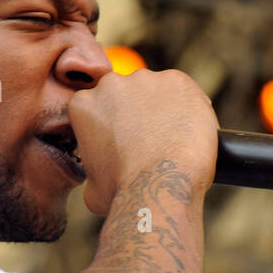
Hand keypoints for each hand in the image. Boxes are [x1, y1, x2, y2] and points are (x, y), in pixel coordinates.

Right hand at [68, 69, 218, 216]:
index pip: (99, 108)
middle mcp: (111, 84)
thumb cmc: (123, 193)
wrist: (158, 187)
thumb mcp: (92, 187)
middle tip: (149, 142)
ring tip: (172, 140)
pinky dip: (189, 108)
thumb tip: (100, 177)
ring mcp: (146, 79)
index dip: (113, 126)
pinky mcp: (177, 81)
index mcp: (83, 105)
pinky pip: (185, 92)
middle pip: (127, 94)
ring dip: (163, 109)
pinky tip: (190, 132)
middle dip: (137, 112)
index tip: (124, 143)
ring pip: (156, 91)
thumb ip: (93, 169)